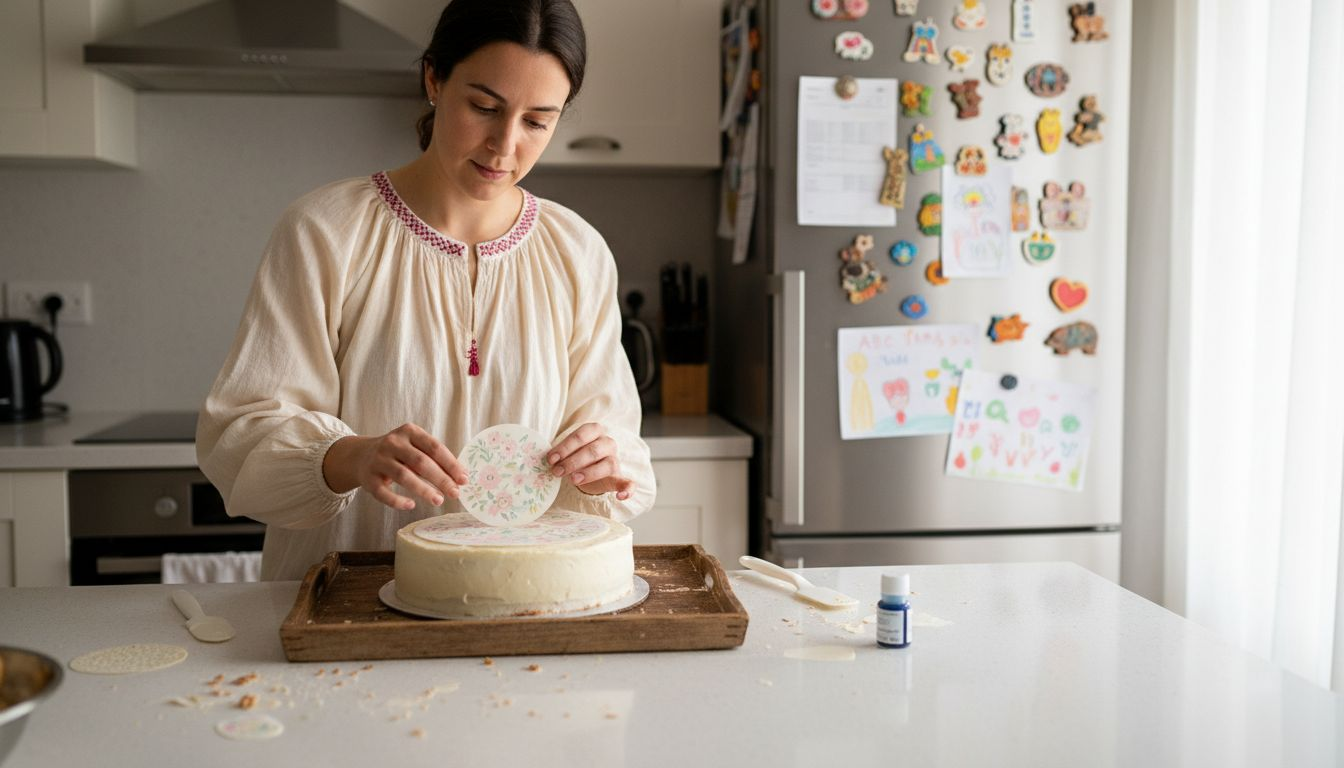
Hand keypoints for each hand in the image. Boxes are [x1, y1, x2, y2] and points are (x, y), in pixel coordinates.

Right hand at [323, 423, 467, 510]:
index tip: (464, 479)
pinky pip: (383, 493)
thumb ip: (434, 458)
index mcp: (409, 432)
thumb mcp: (414, 447)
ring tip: (438, 500)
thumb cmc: (398, 453)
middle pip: (421, 462)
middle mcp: (392, 443)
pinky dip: (397, 501)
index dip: (451, 464)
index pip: (434, 447)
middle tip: (455, 493)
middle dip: (441, 479)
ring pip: (403, 476)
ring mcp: (378, 460)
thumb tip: (461, 476)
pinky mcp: (368, 478)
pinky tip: (411, 505)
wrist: (360, 455)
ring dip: (423, 490)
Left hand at [548, 423, 633, 500]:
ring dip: (589, 473)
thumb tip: (548, 461)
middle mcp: (608, 442)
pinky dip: (627, 489)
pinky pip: (628, 483)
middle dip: (572, 461)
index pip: (581, 435)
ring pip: (607, 464)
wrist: (589, 470)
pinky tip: (620, 497)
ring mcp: (615, 460)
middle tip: (557, 471)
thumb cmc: (576, 456)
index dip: (565, 447)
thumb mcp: (568, 451)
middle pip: (592, 450)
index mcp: (594, 431)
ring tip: (573, 480)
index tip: (551, 459)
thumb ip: (561, 453)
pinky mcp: (619, 477)